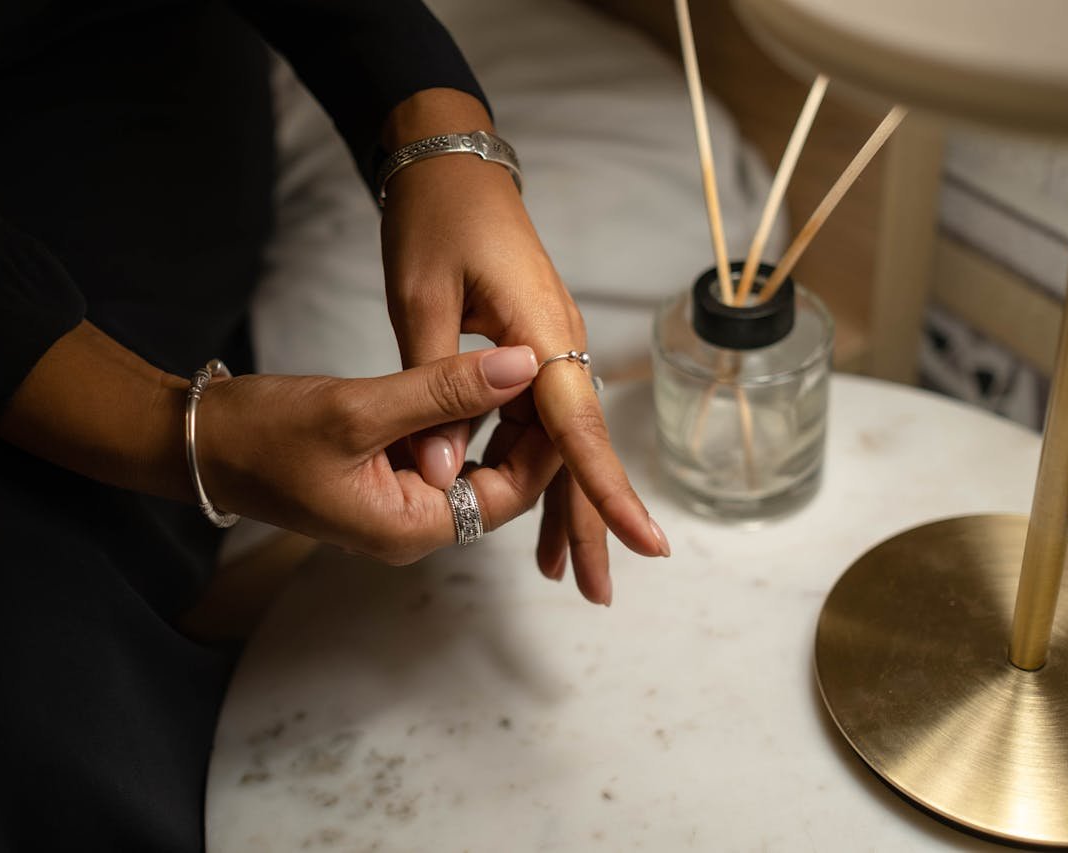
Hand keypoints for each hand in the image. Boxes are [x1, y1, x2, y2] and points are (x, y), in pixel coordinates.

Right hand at [0, 320, 555, 565]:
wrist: (196, 444)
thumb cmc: (264, 435)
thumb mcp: (358, 409)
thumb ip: (441, 390)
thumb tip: (522, 367)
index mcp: (412, 527)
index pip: (510, 494)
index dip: (544, 443)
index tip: (564, 387)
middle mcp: (413, 527)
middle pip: (498, 485)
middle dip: (527, 433)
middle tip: (551, 372)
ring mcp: (397, 507)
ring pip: (471, 467)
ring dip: (497, 423)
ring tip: (523, 369)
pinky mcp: (383, 482)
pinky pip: (442, 455)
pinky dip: (460, 420)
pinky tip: (474, 381)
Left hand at [379, 90, 670, 603]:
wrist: (450, 167)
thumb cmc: (435, 221)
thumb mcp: (418, 299)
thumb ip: (433, 388)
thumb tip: (443, 472)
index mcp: (541, 332)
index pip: (580, 426)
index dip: (609, 491)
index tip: (649, 545)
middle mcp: (560, 344)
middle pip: (581, 449)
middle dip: (591, 521)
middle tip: (594, 591)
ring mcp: (551, 347)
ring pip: (561, 442)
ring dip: (558, 502)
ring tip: (560, 570)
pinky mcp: (532, 349)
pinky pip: (538, 419)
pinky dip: (528, 463)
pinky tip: (519, 502)